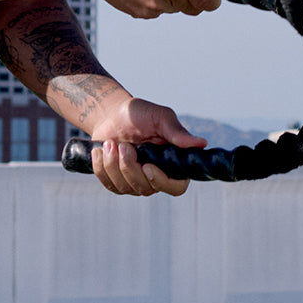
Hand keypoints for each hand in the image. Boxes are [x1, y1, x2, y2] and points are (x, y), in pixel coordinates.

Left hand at [88, 95, 205, 197]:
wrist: (111, 114)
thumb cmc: (140, 114)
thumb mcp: (160, 118)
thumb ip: (177, 132)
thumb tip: (202, 143)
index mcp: (173, 164)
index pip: (176, 187)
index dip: (162, 182)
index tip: (147, 166)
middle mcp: (156, 177)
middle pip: (145, 188)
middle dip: (129, 166)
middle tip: (123, 145)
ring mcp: (136, 181)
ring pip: (125, 187)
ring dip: (113, 164)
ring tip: (111, 143)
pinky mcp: (117, 181)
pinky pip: (109, 184)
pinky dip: (101, 167)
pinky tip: (100, 150)